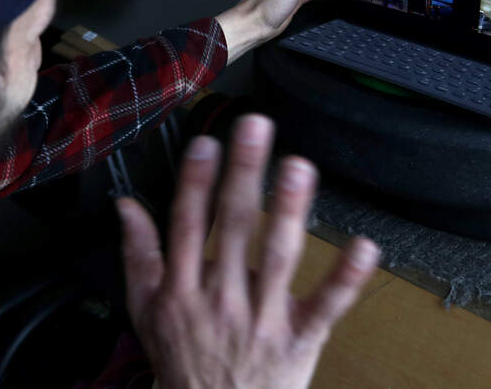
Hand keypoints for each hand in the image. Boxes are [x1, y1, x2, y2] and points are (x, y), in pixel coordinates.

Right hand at [116, 115, 379, 388]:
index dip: (196, 181)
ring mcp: (262, 318)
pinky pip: (325, 307)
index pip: (188, 224)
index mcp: (183, 288)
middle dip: (244, 175)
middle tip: (256, 129)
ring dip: (288, 211)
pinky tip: (364, 247)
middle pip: (233, 227)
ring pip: (278, 258)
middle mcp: (222, 298)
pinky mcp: (299, 338)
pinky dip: (346, 279)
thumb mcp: (144, 310)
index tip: (208, 143)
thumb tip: (126, 206)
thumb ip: (138, 254)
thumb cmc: (181, 361)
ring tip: (299, 168)